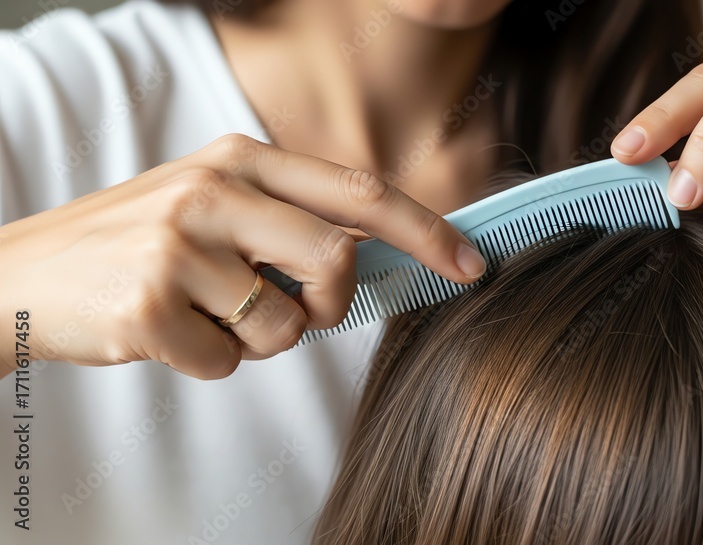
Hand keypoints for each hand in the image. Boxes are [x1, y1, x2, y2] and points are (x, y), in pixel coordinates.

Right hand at [0, 134, 485, 378]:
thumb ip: (291, 218)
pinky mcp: (150, 305)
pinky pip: (229, 363)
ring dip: (261, 339)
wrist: (25, 274)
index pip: (359, 191)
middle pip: (337, 262)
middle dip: (329, 302)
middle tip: (288, 305)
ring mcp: (179, 246)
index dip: (425, 230)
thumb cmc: (141, 243)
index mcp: (241, 159)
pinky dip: (212, 363)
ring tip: (208, 314)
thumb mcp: (216, 202)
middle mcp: (214, 190)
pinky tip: (169, 333)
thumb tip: (381, 256)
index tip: (470, 264)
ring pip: (287, 326)